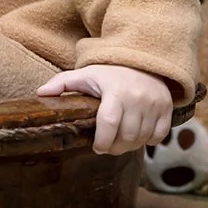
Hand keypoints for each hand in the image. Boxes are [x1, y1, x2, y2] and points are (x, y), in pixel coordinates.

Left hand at [37, 64, 173, 154]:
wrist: (142, 60)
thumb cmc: (108, 72)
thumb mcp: (85, 75)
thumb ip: (62, 84)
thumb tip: (40, 94)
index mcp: (115, 90)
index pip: (109, 124)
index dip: (102, 142)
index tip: (97, 146)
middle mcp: (137, 97)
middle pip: (126, 136)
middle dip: (114, 147)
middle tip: (107, 146)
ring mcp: (155, 103)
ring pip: (141, 139)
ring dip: (130, 146)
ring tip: (120, 141)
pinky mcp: (167, 108)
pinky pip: (159, 136)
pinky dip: (148, 140)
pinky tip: (138, 135)